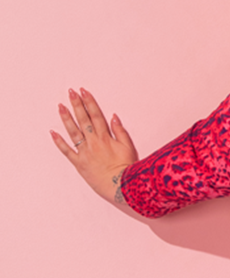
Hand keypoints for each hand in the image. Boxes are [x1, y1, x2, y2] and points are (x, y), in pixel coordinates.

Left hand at [51, 88, 138, 205]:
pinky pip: (67, 151)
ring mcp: (84, 152)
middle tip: (70, 92)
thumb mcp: (128, 147)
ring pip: (73, 132)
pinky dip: (59, 142)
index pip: (95, 115)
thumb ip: (120, 131)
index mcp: (105, 137)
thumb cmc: (126, 168)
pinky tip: (53, 132)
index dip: (89, 102)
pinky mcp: (79, 163)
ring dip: (66, 118)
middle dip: (77, 104)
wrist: (119, 186)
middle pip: (83, 120)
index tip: (83, 91)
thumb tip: (113, 116)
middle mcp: (93, 142)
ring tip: (60, 106)